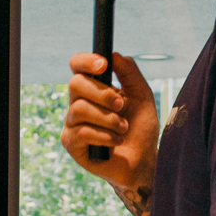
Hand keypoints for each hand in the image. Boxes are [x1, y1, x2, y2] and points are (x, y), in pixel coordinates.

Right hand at [61, 51, 159, 194]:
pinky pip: (82, 132)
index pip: (77, 66)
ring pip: (79, 109)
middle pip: (76, 84)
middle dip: (103, 93)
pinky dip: (105, 136)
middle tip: (122, 105)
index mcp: (92, 88)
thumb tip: (114, 54)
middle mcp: (77, 103)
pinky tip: (116, 141)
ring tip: (123, 128)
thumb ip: (130, 73)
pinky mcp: (71, 143)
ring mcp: (72, 123)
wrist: (143, 161)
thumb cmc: (140, 129)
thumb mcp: (142, 96)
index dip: (85, 61)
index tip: (103, 64)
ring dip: (108, 119)